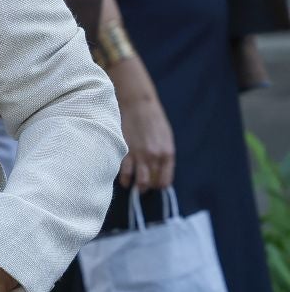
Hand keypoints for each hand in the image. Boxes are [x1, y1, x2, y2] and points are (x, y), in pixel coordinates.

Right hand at [111, 66, 174, 190]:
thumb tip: (159, 169)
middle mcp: (155, 157)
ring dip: (137, 186)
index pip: (165, 180)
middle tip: (143, 186)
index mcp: (167, 154)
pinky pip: (125, 172)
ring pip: (140, 182)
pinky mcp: (126, 152)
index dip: (159, 185)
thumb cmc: (153, 119)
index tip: (154, 184)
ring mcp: (139, 156)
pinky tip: (123, 180)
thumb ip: (164, 155)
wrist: (138, 104)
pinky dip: (124, 179)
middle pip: (152, 183)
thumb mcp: (166, 137)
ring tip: (133, 186)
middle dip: (148, 187)